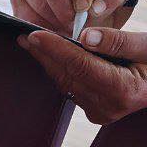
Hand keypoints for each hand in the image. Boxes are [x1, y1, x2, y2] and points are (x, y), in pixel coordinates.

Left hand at [18, 21, 146, 123]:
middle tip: (25, 35)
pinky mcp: (95, 110)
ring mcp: (100, 111)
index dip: (56, 49)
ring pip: (66, 82)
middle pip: (68, 76)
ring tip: (32, 42)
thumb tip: (87, 37)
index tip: (36, 35)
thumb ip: (118, 42)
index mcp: (123, 91)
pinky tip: (49, 55)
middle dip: (45, 54)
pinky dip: (60, 69)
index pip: (80, 67)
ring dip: (48, 62)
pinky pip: (71, 86)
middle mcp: (108, 107)